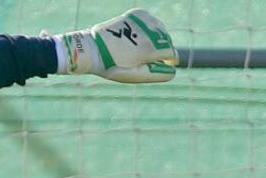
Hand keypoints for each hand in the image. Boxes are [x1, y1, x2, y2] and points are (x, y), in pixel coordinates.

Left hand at [56, 8, 177, 82]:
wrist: (93, 48)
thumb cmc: (112, 65)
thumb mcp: (133, 75)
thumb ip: (156, 74)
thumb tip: (172, 72)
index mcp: (148, 49)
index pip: (171, 53)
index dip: (169, 60)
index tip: (166, 64)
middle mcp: (147, 32)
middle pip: (166, 41)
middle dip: (162, 49)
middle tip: (150, 58)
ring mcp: (143, 20)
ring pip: (161, 29)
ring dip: (157, 38)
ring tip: (144, 47)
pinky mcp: (137, 14)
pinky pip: (152, 21)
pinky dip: (150, 28)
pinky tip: (141, 35)